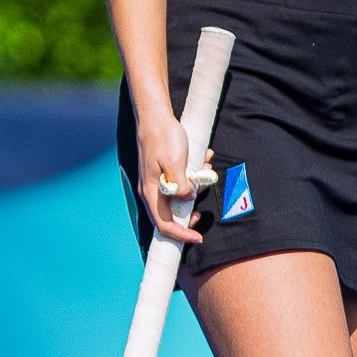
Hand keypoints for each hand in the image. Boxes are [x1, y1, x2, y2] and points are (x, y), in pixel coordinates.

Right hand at [134, 102, 216, 245]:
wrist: (155, 118)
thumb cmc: (162, 138)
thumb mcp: (175, 161)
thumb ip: (181, 184)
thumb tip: (188, 199)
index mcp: (150, 191)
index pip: (163, 223)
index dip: (181, 234)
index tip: (198, 238)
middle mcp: (151, 191)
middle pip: (170, 215)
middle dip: (191, 213)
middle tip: (204, 211)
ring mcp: (157, 184)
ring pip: (178, 199)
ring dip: (195, 189)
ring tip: (205, 172)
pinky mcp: (164, 175)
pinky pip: (180, 184)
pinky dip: (193, 178)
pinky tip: (202, 163)